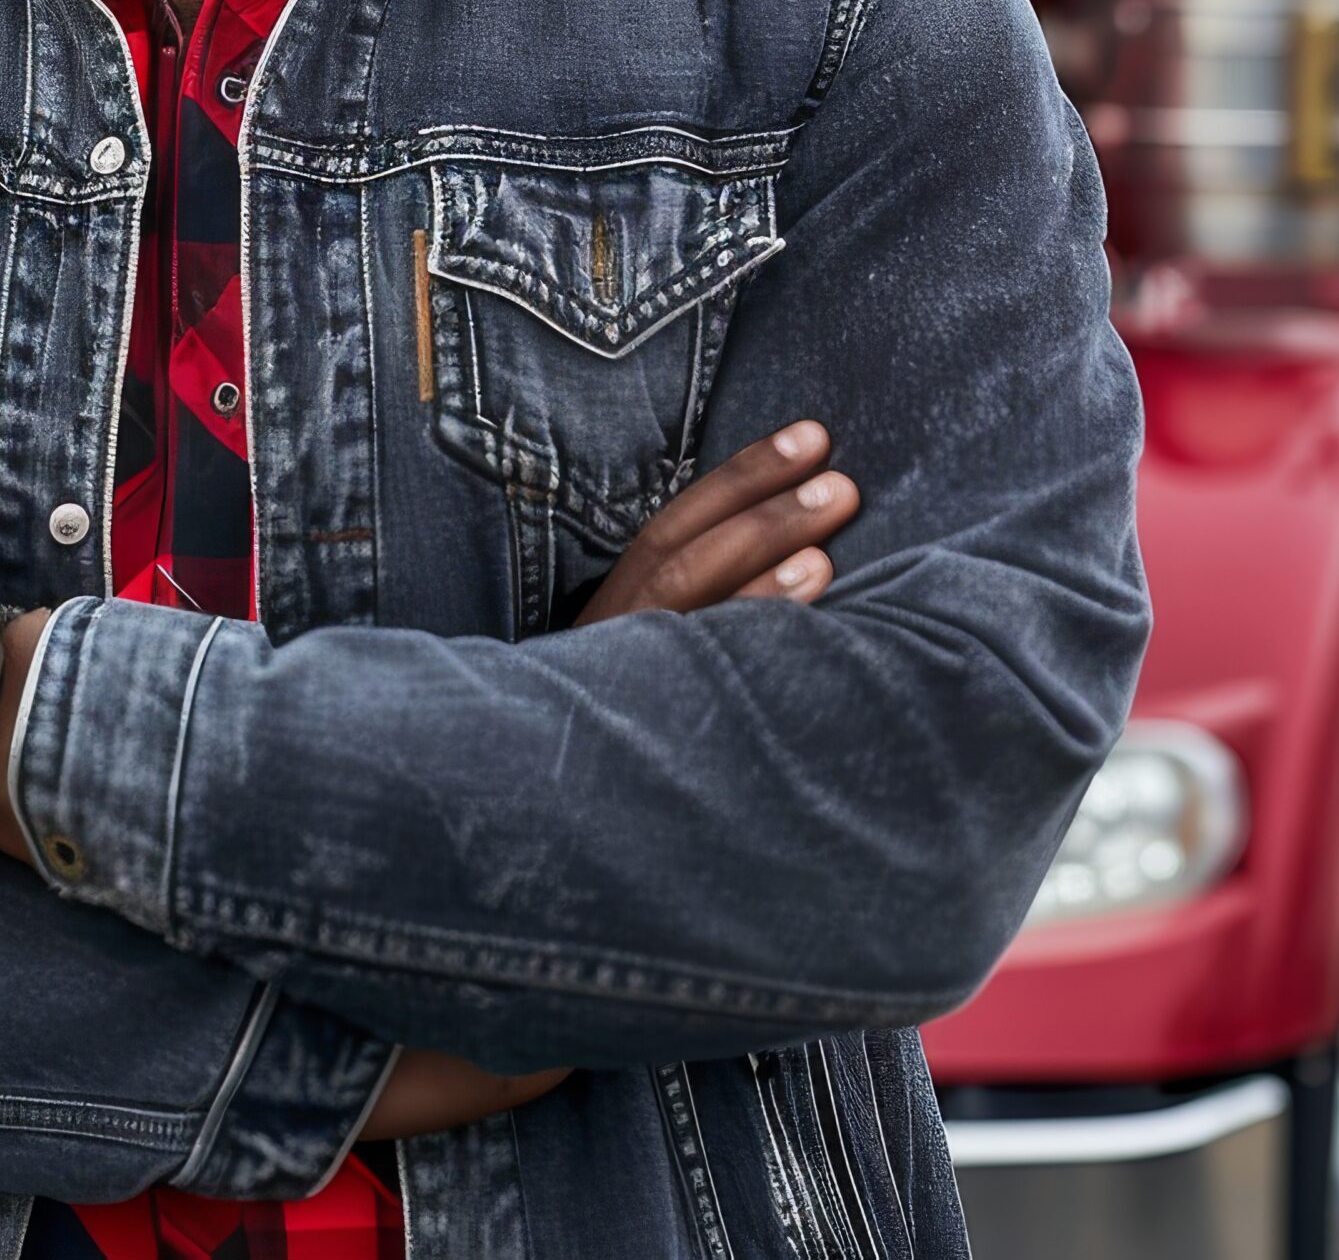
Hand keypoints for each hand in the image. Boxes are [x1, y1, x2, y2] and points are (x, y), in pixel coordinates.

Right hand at [364, 421, 860, 1144]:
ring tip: (832, 534)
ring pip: (683, 610)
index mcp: (596, 627)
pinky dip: (748, 634)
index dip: (736, 480)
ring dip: (758, 561)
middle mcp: (594, 653)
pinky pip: (692, 679)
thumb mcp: (616, 700)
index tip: (807, 436)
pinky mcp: (624, 752)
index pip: (666, 532)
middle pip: (676, 554)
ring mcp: (606, 699)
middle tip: (837, 468)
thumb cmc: (582, 794)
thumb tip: (788, 588)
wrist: (501, 901)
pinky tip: (813, 617)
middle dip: (757, 504)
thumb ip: (675, 649)